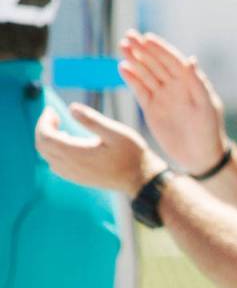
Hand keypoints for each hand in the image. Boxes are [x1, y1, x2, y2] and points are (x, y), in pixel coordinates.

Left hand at [35, 102, 166, 195]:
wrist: (141, 179)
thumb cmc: (132, 154)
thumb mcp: (116, 133)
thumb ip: (92, 120)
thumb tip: (71, 108)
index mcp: (77, 153)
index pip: (45, 137)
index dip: (44, 121)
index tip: (52, 110)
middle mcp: (71, 166)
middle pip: (42, 146)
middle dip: (44, 129)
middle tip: (54, 115)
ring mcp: (74, 174)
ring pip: (48, 156)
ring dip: (48, 141)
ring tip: (61, 128)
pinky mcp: (79, 178)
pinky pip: (56, 165)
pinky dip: (55, 152)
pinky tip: (68, 144)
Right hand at [119, 30, 228, 174]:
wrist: (200, 155)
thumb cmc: (209, 130)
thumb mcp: (206, 106)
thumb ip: (198, 83)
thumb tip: (190, 59)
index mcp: (190, 83)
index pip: (173, 61)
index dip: (160, 49)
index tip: (147, 37)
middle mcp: (175, 86)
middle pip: (156, 63)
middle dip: (143, 50)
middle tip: (129, 36)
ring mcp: (162, 96)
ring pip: (146, 74)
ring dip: (134, 60)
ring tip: (122, 47)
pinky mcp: (152, 109)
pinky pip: (140, 90)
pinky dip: (132, 80)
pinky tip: (123, 68)